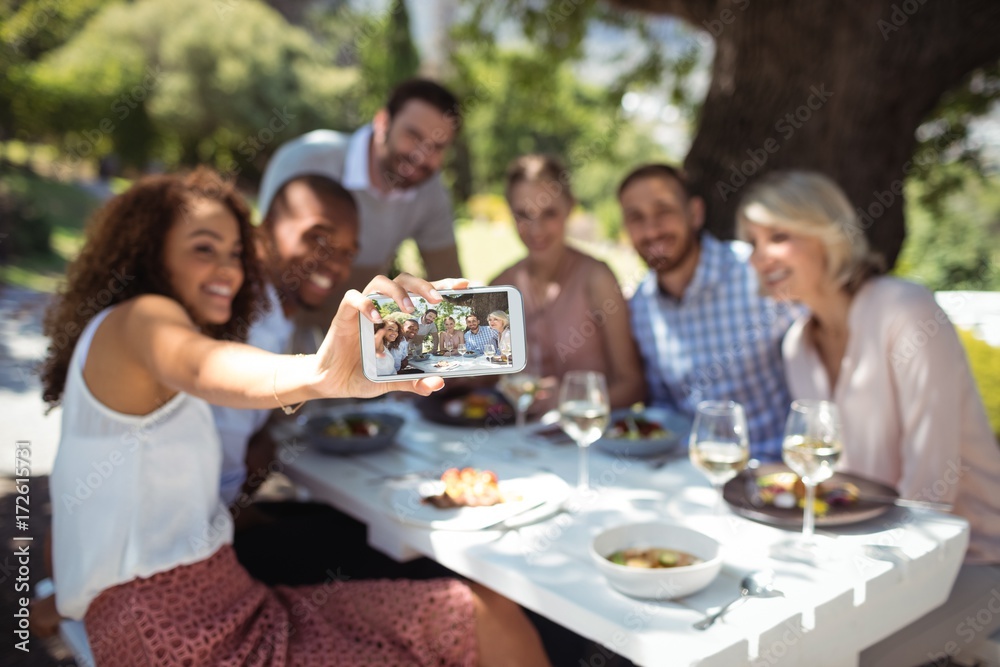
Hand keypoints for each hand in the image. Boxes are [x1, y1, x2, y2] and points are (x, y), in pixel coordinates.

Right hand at [313, 273, 468, 398]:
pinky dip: (365, 303)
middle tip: (438, 299)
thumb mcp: (392, 380)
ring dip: (397, 291)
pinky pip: (353, 298)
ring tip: (408, 308)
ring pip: (380, 282)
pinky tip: (376, 318)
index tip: (466, 285)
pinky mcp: (343, 316)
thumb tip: (438, 383)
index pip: (423, 294)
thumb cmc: (363, 374)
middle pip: (404, 279)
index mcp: (398, 318)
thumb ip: (414, 382)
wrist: (331, 382)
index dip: (443, 285)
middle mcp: (383, 308)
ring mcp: (363, 310)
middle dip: (424, 284)